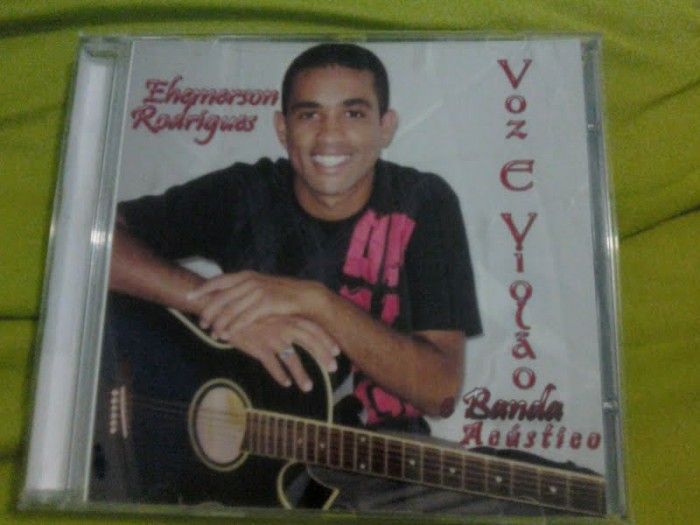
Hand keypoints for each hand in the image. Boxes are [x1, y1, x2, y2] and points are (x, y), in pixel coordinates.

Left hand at [188, 271, 322, 336]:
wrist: (304, 296)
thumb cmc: (279, 293)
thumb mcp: (259, 285)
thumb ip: (242, 288)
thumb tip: (223, 295)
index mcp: (246, 275)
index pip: (219, 281)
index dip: (203, 289)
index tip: (189, 297)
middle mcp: (249, 282)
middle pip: (221, 297)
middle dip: (209, 311)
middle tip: (202, 323)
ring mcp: (257, 292)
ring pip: (231, 310)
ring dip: (220, 324)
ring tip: (213, 334)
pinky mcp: (266, 304)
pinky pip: (244, 318)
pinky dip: (234, 328)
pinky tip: (227, 335)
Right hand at [216, 314, 339, 391]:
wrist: (225, 308)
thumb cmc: (250, 311)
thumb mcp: (270, 313)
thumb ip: (285, 321)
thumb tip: (300, 332)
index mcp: (287, 316)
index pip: (313, 328)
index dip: (326, 340)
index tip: (337, 352)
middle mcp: (283, 326)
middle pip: (309, 342)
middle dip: (322, 356)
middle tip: (333, 369)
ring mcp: (271, 337)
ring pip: (291, 358)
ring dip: (301, 374)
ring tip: (308, 387)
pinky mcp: (257, 347)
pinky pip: (272, 364)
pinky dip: (280, 375)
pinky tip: (286, 383)